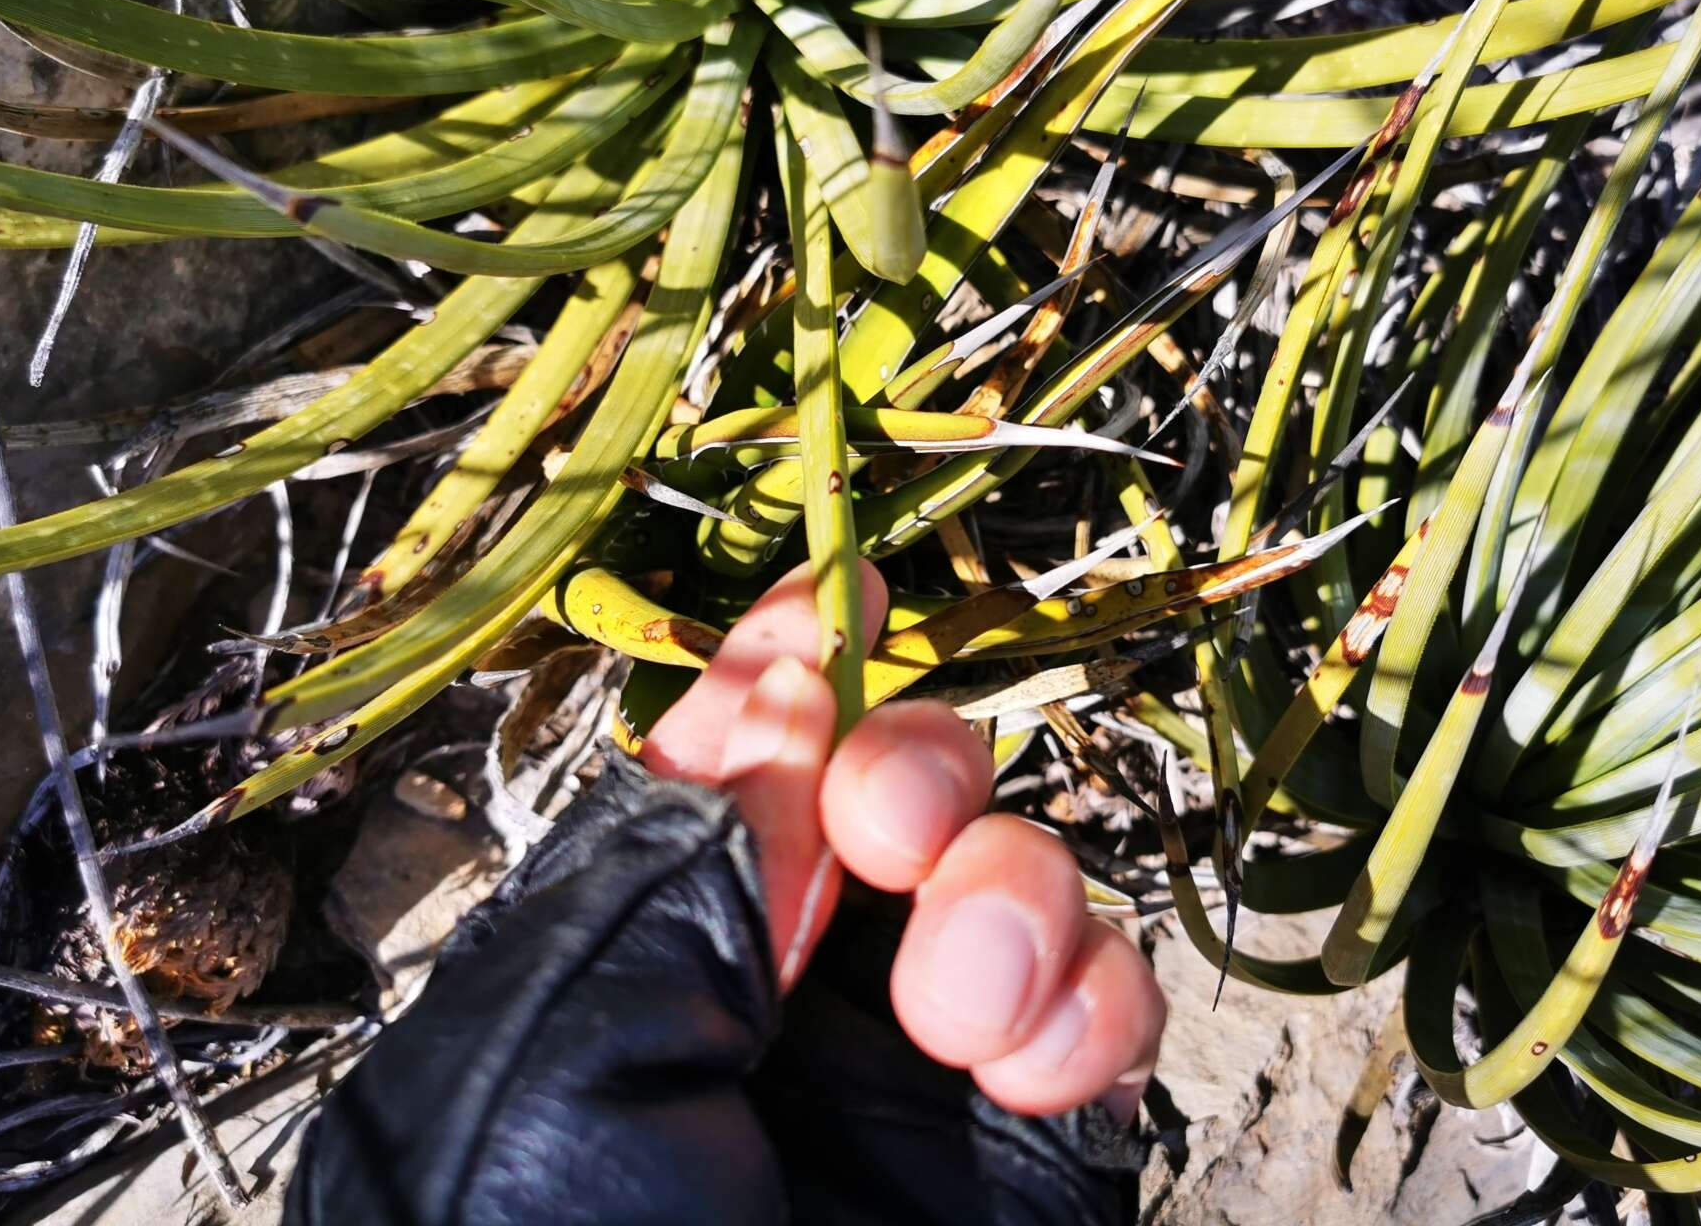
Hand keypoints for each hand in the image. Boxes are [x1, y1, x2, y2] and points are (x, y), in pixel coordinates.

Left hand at [642, 562, 1165, 1120]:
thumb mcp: (582, 1034)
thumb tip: (797, 690)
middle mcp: (812, 964)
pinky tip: (1019, 1077)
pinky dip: (1096, 1007)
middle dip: (917, 763)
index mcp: (668, 929)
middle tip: (890, 829)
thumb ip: (690, 860)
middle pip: (909, 780)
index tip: (837, 590)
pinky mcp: (1050, 1111)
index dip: (789, 655)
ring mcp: (940, 1030)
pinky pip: (1119, 995)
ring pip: (1027, 864)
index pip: (737, 759)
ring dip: (1010, 893)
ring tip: (956, 1017)